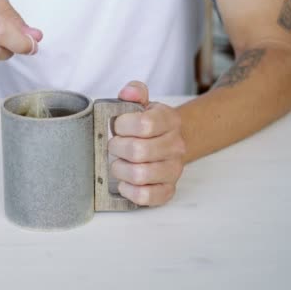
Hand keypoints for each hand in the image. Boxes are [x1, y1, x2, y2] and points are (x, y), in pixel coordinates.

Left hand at [109, 81, 185, 205]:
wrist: (165, 142)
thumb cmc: (147, 125)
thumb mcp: (141, 104)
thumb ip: (134, 93)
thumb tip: (129, 92)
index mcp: (170, 120)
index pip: (144, 124)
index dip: (122, 126)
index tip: (117, 127)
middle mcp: (176, 146)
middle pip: (138, 151)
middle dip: (117, 148)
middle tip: (114, 146)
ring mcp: (173, 169)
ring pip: (140, 175)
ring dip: (120, 169)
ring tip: (118, 163)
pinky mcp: (168, 190)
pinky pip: (146, 197)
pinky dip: (129, 191)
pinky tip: (124, 182)